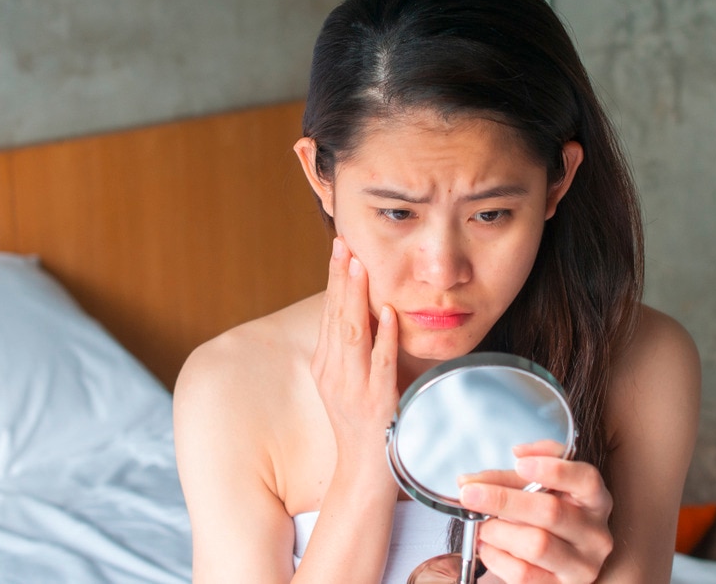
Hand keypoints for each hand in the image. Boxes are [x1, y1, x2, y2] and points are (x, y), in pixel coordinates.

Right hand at [311, 237, 399, 471]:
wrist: (364, 472)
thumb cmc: (363, 424)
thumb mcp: (349, 381)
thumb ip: (353, 349)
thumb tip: (362, 310)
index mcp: (327, 365)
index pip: (329, 313)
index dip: (334, 278)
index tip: (339, 247)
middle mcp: (334, 373)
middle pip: (336, 316)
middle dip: (340, 277)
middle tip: (344, 243)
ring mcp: (354, 388)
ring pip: (353, 334)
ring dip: (356, 298)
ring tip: (360, 266)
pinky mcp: (377, 402)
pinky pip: (381, 364)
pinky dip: (384, 337)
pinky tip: (389, 313)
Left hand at [459, 441, 613, 582]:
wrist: (560, 561)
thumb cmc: (549, 516)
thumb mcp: (539, 489)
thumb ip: (511, 477)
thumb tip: (472, 479)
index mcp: (595, 500)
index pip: (586, 480)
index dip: (554, 470)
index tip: (519, 463)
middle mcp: (595, 533)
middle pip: (551, 511)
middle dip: (504, 499)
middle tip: (470, 493)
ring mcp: (581, 566)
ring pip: (536, 544)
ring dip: (498, 531)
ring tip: (482, 525)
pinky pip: (523, 574)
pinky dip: (496, 557)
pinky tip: (487, 547)